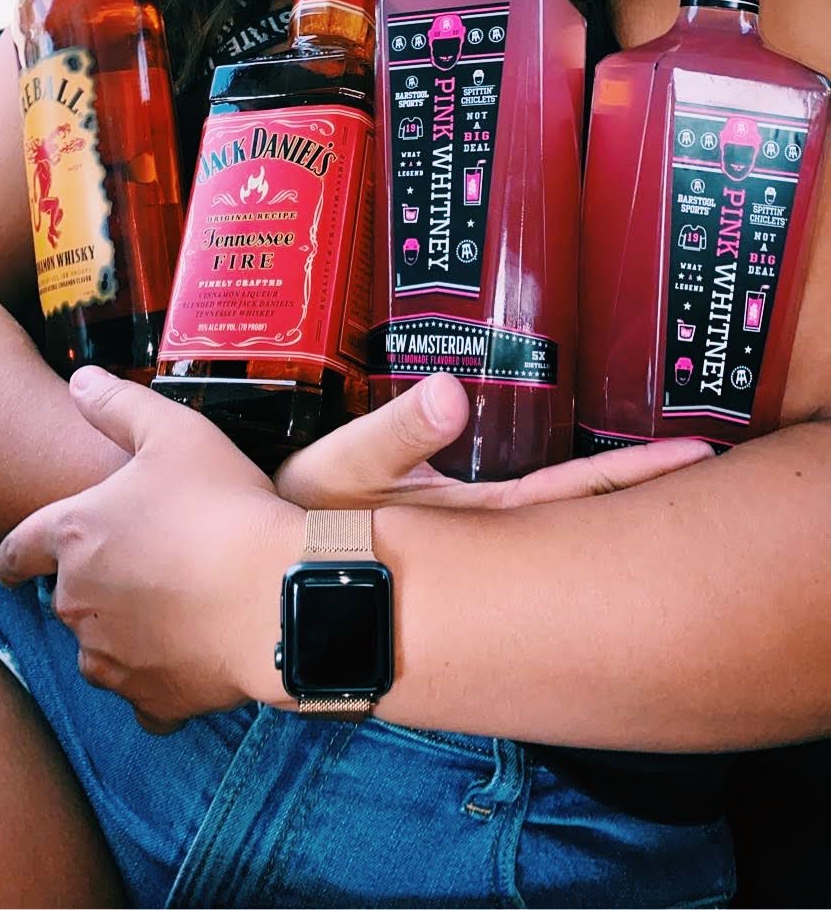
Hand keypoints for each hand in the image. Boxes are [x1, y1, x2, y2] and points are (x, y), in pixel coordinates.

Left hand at [0, 367, 302, 729]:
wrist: (277, 596)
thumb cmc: (224, 508)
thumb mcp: (174, 432)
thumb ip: (119, 405)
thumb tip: (80, 381)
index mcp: (76, 535)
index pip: (20, 549)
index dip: (17, 555)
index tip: (15, 565)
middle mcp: (79, 601)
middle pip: (70, 595)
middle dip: (101, 581)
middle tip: (154, 559)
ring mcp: (112, 656)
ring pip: (103, 645)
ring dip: (128, 628)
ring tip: (182, 600)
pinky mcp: (151, 698)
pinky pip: (144, 693)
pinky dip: (161, 677)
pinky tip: (195, 652)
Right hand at [277, 373, 714, 509]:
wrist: (259, 580)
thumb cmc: (295, 526)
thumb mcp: (339, 470)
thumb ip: (394, 432)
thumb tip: (449, 392)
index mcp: (476, 520)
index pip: (574, 497)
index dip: (634, 477)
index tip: (696, 457)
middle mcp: (487, 534)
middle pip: (584, 509)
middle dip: (645, 491)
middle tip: (712, 464)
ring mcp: (472, 536)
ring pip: (559, 514)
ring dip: (612, 494)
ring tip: (671, 471)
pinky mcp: (447, 525)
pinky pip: (522, 507)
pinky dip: (564, 492)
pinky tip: (580, 485)